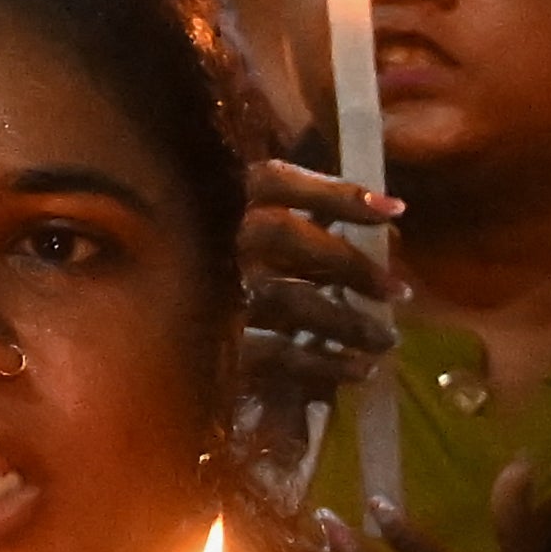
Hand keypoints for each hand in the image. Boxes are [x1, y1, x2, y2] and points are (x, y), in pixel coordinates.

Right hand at [232, 149, 396, 442]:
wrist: (152, 331)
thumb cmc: (212, 262)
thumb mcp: (246, 222)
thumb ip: (302, 210)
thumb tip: (387, 214)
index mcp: (219, 197)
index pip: (278, 181)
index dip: (336, 193)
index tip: (394, 211)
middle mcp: (213, 239)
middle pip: (287, 238)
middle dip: (350, 262)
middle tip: (399, 291)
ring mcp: (214, 292)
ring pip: (290, 299)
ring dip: (348, 321)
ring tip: (386, 339)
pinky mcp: (218, 342)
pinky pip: (280, 354)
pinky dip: (326, 364)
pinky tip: (358, 370)